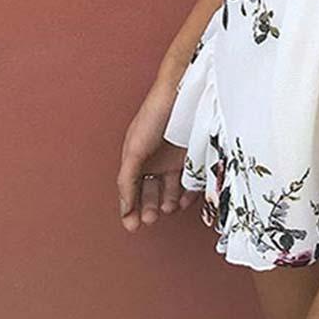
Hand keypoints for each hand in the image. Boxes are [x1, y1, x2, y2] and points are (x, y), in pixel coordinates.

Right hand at [117, 68, 198, 232]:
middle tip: (152, 217)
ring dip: (169, 202)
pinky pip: (191, 180)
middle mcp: (156, 160)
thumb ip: (127, 180)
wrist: (182, 93)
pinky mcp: (194, 155)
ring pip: (172, 189)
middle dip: (150, 207)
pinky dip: (188, 193)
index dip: (131, 208)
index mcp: (137, 159)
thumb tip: (125, 207)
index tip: (133, 225)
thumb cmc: (153, 116)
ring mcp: (175, 158)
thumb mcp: (134, 150)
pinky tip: (184, 200)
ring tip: (169, 208)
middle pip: (151, 192)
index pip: (132, 190)